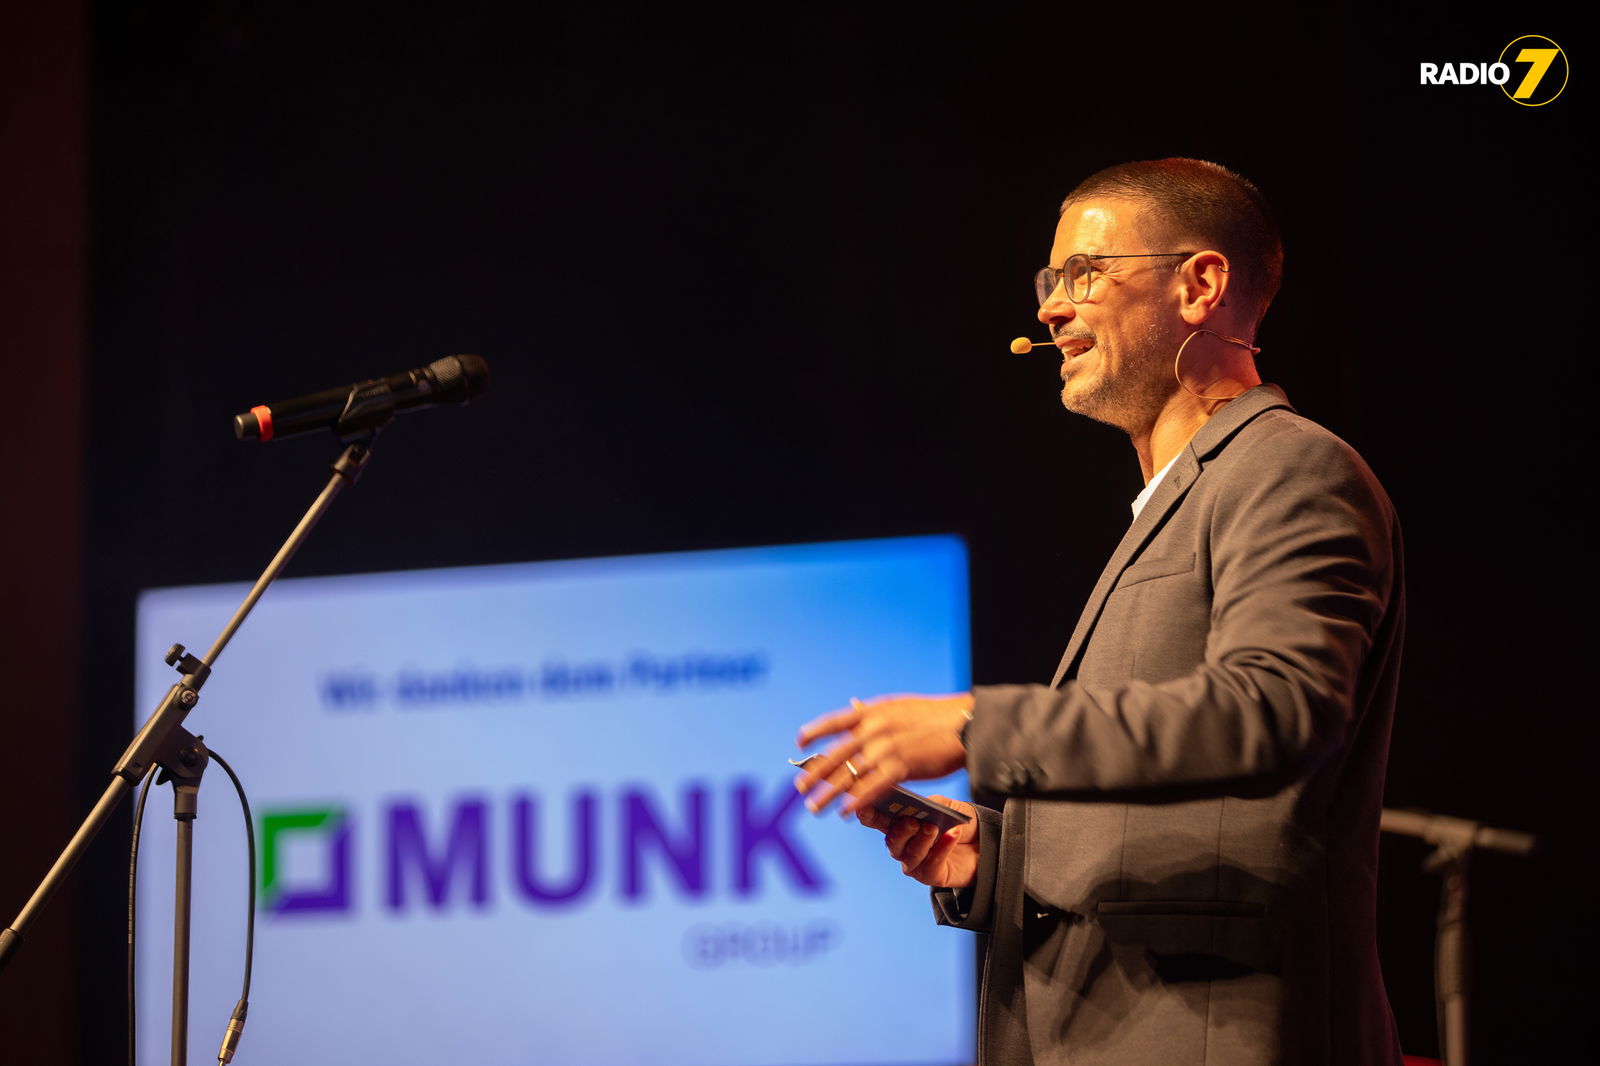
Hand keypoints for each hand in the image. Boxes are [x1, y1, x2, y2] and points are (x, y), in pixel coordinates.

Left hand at [794, 693, 971, 814]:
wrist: (965, 724)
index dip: (815, 732)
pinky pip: (872, 786)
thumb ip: (875, 713)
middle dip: (817, 772)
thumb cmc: (936, 717)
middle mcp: (875, 727)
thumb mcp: (899, 707)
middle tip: (800, 787)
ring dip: (829, 792)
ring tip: (814, 806)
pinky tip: (845, 811)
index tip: (799, 744)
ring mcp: (886, 746)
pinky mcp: (902, 765)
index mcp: (874, 711)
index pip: (836, 721)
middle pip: (837, 753)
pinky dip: (856, 800)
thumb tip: (854, 707)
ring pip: (850, 773)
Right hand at [857, 796, 977, 888]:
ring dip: (922, 840)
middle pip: (892, 841)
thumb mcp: (946, 806)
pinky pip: (931, 864)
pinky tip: (951, 836)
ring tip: (934, 828)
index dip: (868, 815)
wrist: (986, 842)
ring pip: (910, 855)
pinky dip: (941, 848)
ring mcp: (915, 862)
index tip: (864, 809)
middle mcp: (903, 845)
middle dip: (900, 831)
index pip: (878, 820)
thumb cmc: (961, 822)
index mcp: (900, 824)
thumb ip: (930, 804)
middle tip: (913, 821)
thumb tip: (919, 806)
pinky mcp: (931, 876)